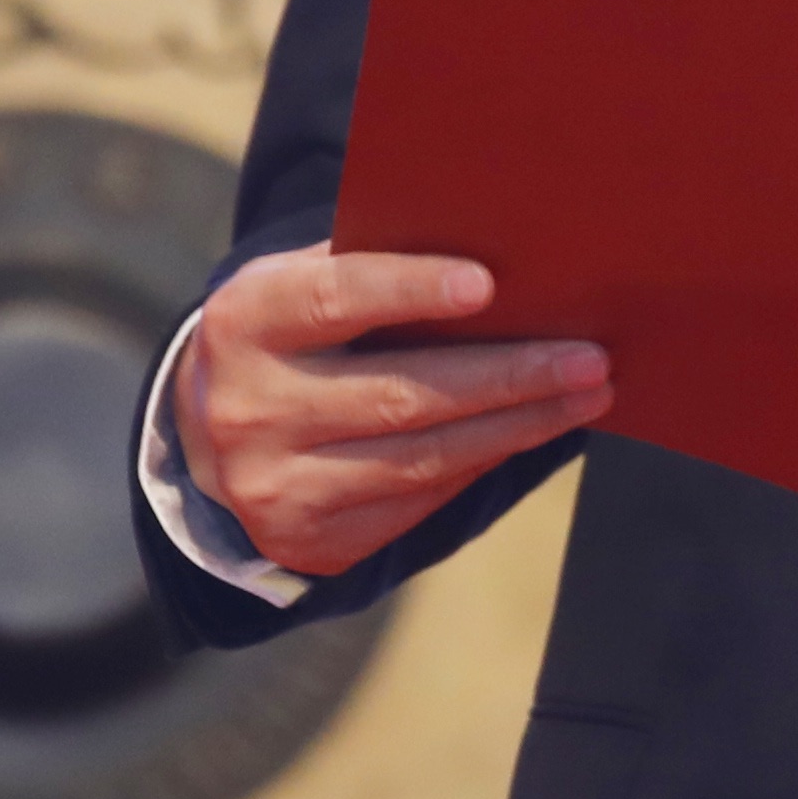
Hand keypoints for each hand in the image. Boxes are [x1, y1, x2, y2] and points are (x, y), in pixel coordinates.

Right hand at [173, 247, 609, 582]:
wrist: (207, 436)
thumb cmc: (288, 335)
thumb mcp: (299, 285)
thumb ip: (371, 269)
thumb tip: (502, 259)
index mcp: (243, 322)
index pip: (332, 300)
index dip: (409, 290)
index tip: (488, 284)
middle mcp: (249, 410)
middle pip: (399, 395)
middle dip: (507, 376)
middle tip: (590, 358)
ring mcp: (277, 485)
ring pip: (422, 458)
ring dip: (518, 427)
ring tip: (589, 395)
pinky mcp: (310, 539)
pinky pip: (419, 501)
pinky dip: (484, 462)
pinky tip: (532, 433)